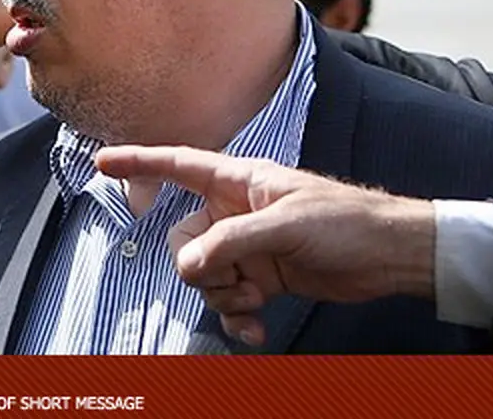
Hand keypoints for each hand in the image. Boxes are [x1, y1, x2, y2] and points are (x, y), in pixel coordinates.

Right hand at [94, 145, 435, 346]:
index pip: (180, 165)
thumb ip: (232, 242)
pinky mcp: (264, 277)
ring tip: (254, 302)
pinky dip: (237, 318)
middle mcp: (238, 212)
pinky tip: (257, 331)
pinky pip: (230, 300)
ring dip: (222, 297)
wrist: (388, 255)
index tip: (104, 162)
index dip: (140, 163)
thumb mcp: (285, 226)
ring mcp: (249, 246)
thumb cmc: (346, 222)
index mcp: (241, 182)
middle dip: (199, 268)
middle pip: (185, 240)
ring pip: (204, 275)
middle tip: (231, 279)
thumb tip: (187, 264)